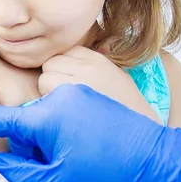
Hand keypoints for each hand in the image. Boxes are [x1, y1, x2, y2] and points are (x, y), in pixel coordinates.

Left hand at [39, 46, 156, 119]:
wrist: (136, 129)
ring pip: (45, 76)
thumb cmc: (126, 107)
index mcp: (98, 60)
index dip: (63, 68)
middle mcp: (87, 67)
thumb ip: (94, 67)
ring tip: (61, 104)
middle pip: (51, 62)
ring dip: (47, 89)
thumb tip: (75, 63)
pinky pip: (45, 89)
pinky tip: (60, 111)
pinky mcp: (68, 97)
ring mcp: (77, 81)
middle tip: (61, 95)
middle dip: (52, 77)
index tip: (68, 82)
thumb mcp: (116, 76)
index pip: (67, 53)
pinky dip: (47, 99)